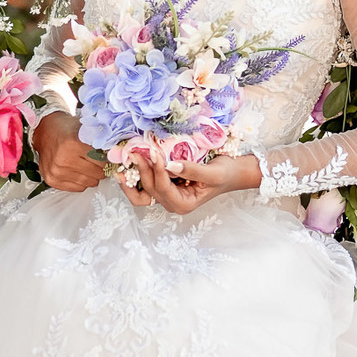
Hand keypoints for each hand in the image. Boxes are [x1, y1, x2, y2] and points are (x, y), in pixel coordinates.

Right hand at [31, 111, 104, 192]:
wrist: (45, 132)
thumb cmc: (67, 129)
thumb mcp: (85, 129)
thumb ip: (101, 141)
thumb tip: (118, 154)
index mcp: (72, 145)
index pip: (101, 161)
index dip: (107, 160)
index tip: (107, 157)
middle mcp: (63, 160)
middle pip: (96, 174)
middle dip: (101, 169)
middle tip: (98, 163)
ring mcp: (56, 172)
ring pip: (88, 183)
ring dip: (92, 176)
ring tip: (88, 166)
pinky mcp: (52, 180)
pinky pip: (77, 188)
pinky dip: (81, 181)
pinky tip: (78, 171)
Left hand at [117, 147, 260, 214]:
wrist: (231, 173)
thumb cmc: (225, 174)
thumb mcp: (212, 173)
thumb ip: (191, 170)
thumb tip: (170, 164)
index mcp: (184, 204)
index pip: (164, 188)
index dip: (157, 170)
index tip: (154, 152)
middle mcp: (173, 203)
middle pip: (150, 190)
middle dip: (142, 171)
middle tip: (136, 151)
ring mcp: (167, 197)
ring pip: (143, 193)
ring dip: (132, 179)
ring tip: (125, 162)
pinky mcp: (165, 188)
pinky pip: (146, 187)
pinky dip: (137, 177)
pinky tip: (130, 165)